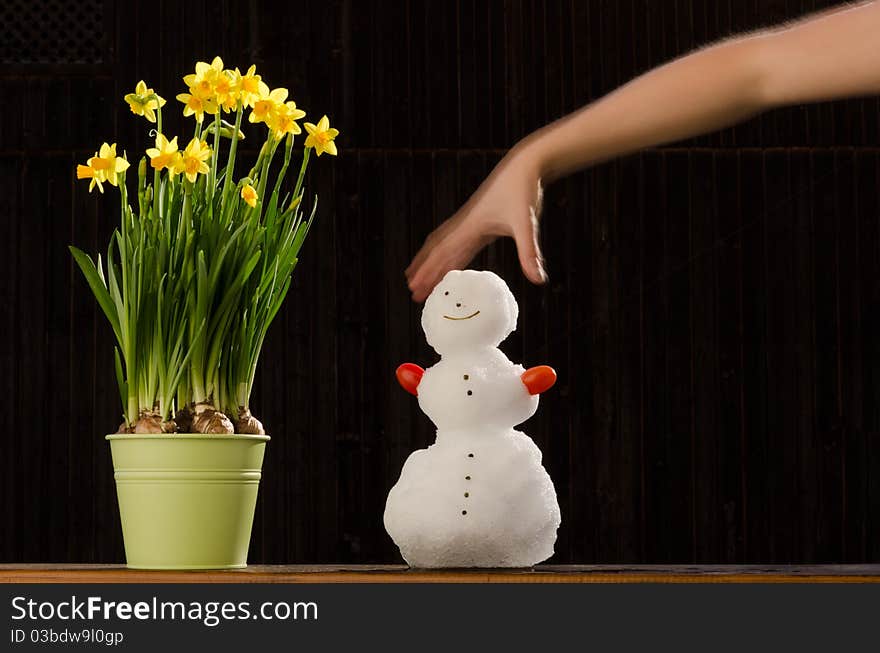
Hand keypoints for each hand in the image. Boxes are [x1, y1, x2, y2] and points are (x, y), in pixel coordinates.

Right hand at [405, 143, 548, 301]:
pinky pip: (454, 239)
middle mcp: (465, 222)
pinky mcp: (476, 219)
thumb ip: (529, 252)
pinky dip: (443, 252)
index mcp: (472, 225)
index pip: (444, 252)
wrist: (524, 164)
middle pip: (438, 250)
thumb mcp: (527, 224)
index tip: (416, 285)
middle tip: (412, 291)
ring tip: (416, 276)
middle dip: (424, 271)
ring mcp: (468, 220)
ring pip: (442, 244)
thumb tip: (538, 279)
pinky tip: (443, 258)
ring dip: (429, 261)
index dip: (429, 270)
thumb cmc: (524, 189)